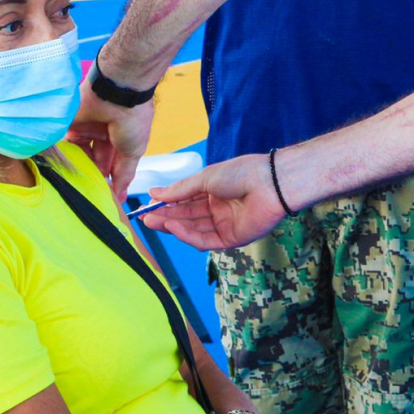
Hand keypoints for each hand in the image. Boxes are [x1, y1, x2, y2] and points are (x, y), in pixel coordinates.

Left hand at [65, 70, 153, 200]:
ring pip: (81, 153)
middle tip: (92, 193)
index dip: (110, 179)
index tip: (107, 197)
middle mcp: (103, 133)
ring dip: (81, 168)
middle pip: (95, 159)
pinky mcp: (71, 124)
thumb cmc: (133, 120)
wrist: (119, 94)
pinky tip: (67, 170)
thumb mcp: (133, 152)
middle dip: (95, 175)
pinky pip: (66, 143)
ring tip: (81, 185)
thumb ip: (124, 173)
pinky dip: (67, 156)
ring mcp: (86, 127)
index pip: (112, 162)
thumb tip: (121, 194)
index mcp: (120, 138)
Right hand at [141, 153, 287, 249]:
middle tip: (144, 218)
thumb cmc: (241, 173)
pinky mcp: (231, 239)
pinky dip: (187, 235)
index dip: (166, 204)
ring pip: (193, 229)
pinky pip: (205, 240)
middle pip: (186, 217)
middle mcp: (218, 209)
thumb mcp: (204, 178)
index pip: (185, 201)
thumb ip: (180, 190)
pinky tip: (173, 227)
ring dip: (173, 226)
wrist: (269, 183)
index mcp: (213, 192)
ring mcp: (224, 225)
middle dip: (165, 217)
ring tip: (153, 221)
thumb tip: (155, 193)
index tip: (147, 205)